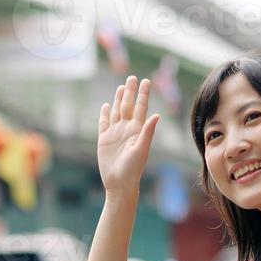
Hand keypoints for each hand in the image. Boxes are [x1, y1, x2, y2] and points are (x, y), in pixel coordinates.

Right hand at [96, 75, 159, 196]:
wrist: (118, 183)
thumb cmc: (133, 169)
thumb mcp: (141, 149)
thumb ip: (148, 132)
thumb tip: (157, 115)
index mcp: (137, 130)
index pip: (140, 107)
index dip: (143, 94)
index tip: (146, 81)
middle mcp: (126, 129)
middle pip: (128, 106)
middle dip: (130, 92)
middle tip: (132, 77)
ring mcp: (115, 133)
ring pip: (116, 112)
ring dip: (118, 99)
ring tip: (121, 87)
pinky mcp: (104, 140)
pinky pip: (104, 123)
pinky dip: (104, 114)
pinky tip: (106, 106)